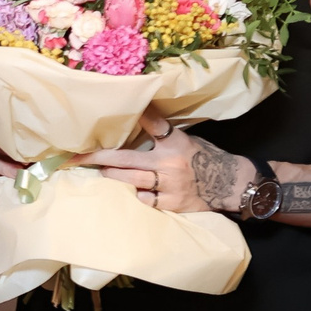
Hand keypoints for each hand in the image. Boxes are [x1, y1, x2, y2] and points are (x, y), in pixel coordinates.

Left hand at [74, 113, 245, 212]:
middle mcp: (170, 163)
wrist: (232, 185)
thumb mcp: (187, 140)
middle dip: (99, 158)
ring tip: (103, 171)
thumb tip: (136, 123)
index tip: (121, 107)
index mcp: (176, 142)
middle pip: (125, 159)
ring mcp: (170, 184)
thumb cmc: (205, 159)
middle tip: (78, 157)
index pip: (154, 124)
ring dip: (112, 176)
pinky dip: (137, 195)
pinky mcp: (172, 203)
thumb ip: (163, 137)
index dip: (139, 115)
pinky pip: (144, 200)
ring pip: (129, 180)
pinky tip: (136, 191)